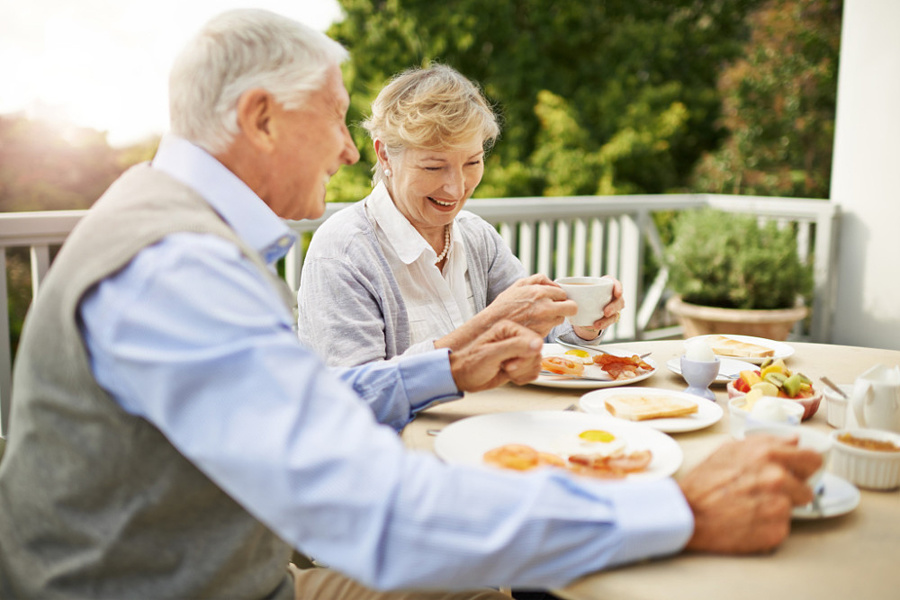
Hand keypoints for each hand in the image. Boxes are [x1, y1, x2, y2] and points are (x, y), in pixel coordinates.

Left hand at [448, 320, 543, 391]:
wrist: (462, 377)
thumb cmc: (470, 364)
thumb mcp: (492, 354)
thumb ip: (516, 347)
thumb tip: (538, 343)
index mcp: (509, 329)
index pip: (534, 340)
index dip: (525, 356)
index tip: (510, 363)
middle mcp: (515, 338)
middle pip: (537, 354)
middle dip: (522, 366)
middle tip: (505, 367)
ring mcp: (518, 352)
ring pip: (536, 364)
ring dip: (521, 373)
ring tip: (505, 370)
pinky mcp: (519, 364)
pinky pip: (533, 372)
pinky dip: (522, 378)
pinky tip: (509, 375)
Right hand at [484, 274, 576, 336]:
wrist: (491, 327)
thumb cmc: (503, 306)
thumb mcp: (518, 285)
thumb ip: (538, 280)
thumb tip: (554, 283)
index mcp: (539, 292)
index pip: (563, 293)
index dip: (560, 297)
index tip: (556, 300)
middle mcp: (544, 307)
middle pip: (571, 307)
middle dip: (566, 308)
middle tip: (558, 309)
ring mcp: (544, 323)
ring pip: (561, 319)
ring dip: (555, 318)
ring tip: (541, 318)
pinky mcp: (542, 335)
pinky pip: (551, 329)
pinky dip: (546, 328)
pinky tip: (535, 325)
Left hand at [572, 277, 624, 339]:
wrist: (582, 310)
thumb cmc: (580, 297)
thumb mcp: (575, 290)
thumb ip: (570, 287)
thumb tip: (557, 286)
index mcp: (604, 285)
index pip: (615, 283)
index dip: (618, 287)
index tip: (617, 293)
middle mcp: (611, 296)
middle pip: (618, 300)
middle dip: (613, 307)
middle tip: (605, 312)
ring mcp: (612, 307)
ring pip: (616, 313)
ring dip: (608, 319)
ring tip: (597, 324)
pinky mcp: (610, 317)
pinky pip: (610, 322)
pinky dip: (603, 324)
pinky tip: (595, 326)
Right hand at [679, 435, 821, 553]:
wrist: (688, 514)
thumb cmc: (703, 482)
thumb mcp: (728, 450)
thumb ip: (765, 443)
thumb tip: (792, 441)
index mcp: (769, 455)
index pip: (813, 459)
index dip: (805, 467)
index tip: (798, 472)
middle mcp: (778, 478)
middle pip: (807, 489)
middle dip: (792, 491)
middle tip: (769, 494)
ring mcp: (779, 506)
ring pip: (793, 508)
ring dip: (778, 509)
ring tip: (753, 508)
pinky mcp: (776, 531)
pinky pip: (782, 527)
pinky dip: (769, 526)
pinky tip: (749, 521)